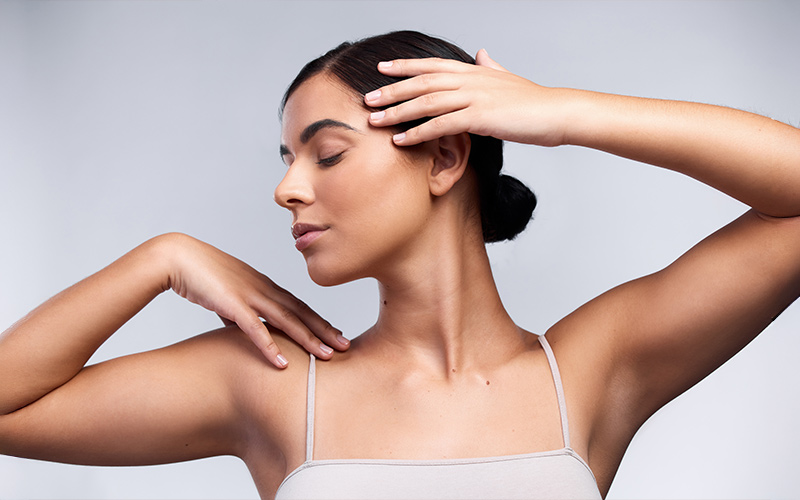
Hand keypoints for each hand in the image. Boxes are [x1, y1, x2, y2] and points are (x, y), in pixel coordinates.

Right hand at [163, 233, 348, 367]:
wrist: (177, 257)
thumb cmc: (200, 275)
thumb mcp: (226, 294)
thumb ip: (238, 311)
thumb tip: (243, 327)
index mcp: (263, 285)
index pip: (298, 305)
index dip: (319, 320)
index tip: (336, 334)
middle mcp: (263, 288)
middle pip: (301, 312)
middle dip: (325, 330)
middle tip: (347, 347)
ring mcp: (250, 295)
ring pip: (287, 320)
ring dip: (309, 339)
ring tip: (327, 356)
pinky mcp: (232, 304)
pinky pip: (255, 329)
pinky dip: (270, 346)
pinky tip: (283, 364)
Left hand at [365, 49, 568, 147]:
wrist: (556, 112)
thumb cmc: (533, 102)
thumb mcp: (507, 78)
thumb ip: (491, 66)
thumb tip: (481, 53)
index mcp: (474, 70)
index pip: (431, 65)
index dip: (405, 66)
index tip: (382, 69)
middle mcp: (470, 79)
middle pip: (422, 83)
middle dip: (392, 90)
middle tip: (368, 99)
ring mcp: (474, 97)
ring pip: (426, 103)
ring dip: (398, 113)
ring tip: (375, 121)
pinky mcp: (480, 117)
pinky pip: (441, 125)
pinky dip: (418, 133)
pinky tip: (401, 141)